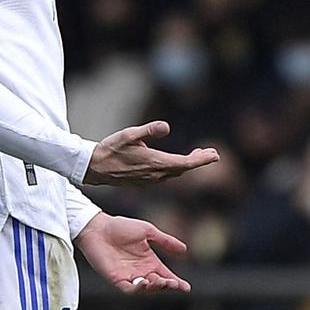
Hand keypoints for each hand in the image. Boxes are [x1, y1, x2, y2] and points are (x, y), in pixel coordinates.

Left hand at [77, 213, 192, 293]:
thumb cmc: (121, 227)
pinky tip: (144, 282)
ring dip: (154, 287)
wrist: (98, 227)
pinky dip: (138, 288)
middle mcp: (140, 271)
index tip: (186, 288)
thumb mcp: (148, 231)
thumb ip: (165, 241)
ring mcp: (128, 276)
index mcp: (149, 261)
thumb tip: (185, 250)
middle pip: (157, 284)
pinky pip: (129, 289)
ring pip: (145, 289)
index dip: (176, 283)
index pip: (165, 275)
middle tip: (173, 283)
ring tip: (161, 281)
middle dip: (166, 285)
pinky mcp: (116, 278)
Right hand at [84, 120, 219, 186]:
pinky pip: (165, 176)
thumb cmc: (111, 149)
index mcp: (156, 163)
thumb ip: (149, 130)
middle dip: (198, 161)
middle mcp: (156, 175)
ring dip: (187, 164)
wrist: (94, 168)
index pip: (186, 163)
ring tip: (197, 154)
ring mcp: (150, 180)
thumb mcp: (130, 135)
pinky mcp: (144, 182)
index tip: (215, 155)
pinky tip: (174, 162)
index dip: (202, 160)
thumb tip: (167, 127)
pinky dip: (175, 168)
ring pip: (175, 173)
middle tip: (211, 154)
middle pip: (183, 169)